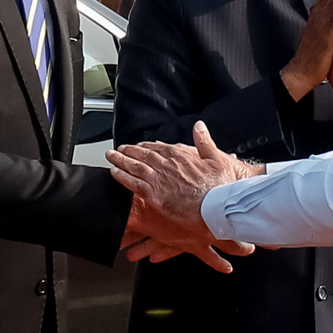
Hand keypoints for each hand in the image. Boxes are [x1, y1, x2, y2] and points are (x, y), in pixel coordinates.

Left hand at [110, 121, 260, 231]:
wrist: (217, 206)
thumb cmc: (220, 186)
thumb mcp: (217, 158)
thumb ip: (204, 141)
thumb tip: (199, 125)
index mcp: (180, 155)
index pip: (158, 147)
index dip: (147, 146)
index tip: (140, 145)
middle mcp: (166, 164)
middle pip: (143, 154)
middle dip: (129, 151)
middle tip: (120, 149)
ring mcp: (159, 179)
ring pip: (135, 166)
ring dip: (121, 160)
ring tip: (112, 157)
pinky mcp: (155, 195)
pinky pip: (133, 184)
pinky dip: (122, 177)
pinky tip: (114, 173)